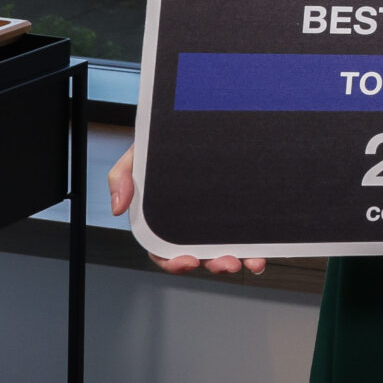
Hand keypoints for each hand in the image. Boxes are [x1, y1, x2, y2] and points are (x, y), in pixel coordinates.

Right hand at [108, 144, 265, 275]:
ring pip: (229, 248)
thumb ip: (122, 177)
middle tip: (226, 262)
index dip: (174, 262)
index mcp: (167, 219)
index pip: (166, 251)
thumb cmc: (165, 143)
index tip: (187, 261)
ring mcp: (221, 217)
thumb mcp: (137, 156)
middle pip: (202, 254)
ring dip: (239, 260)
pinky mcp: (243, 207)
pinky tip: (264, 250)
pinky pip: (252, 231)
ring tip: (250, 261)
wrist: (197, 117)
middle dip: (214, 264)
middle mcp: (195, 223)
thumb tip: (117, 206)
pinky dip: (258, 245)